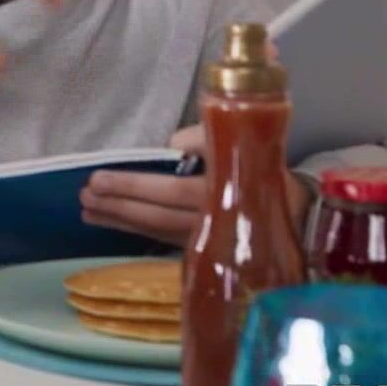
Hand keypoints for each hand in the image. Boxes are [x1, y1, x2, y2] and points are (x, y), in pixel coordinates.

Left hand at [80, 124, 311, 245]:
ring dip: (118, 221)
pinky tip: (110, 223)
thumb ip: (204, 139)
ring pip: (155, 230)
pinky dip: (134, 231)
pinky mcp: (201, 246)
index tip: (98, 180)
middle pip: (156, 216)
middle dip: (118, 206)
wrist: (302, 211)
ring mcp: (204, 237)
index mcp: (220, 190)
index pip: (169, 191)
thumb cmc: (261, 166)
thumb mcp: (238, 140)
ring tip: (86, 212)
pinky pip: (161, 238)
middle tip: (84, 196)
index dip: (133, 186)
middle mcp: (209, 219)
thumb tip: (171, 146)